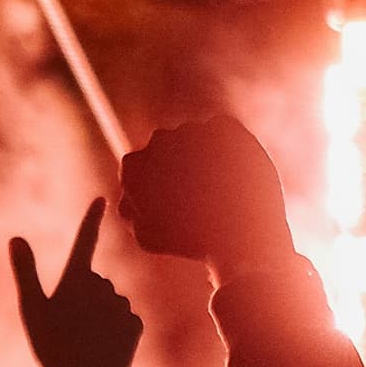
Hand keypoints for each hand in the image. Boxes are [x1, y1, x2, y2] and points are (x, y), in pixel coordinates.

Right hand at [11, 198, 141, 366]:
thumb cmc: (53, 347)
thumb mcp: (32, 308)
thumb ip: (26, 271)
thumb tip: (16, 238)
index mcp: (77, 278)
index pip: (85, 240)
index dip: (91, 219)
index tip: (101, 199)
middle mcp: (103, 286)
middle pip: (93, 283)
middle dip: (84, 298)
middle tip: (68, 327)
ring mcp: (122, 305)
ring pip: (110, 303)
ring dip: (100, 316)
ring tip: (85, 342)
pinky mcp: (136, 324)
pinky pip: (125, 321)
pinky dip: (116, 331)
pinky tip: (104, 348)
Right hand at [118, 116, 292, 280]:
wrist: (240, 233)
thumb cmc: (190, 241)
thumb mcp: (148, 237)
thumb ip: (132, 215)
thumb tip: (126, 201)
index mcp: (133, 165)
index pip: (138, 168)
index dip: (155, 185)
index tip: (172, 201)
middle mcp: (158, 139)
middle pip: (166, 149)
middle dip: (178, 165)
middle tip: (198, 194)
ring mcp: (191, 128)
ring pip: (195, 139)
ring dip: (203, 156)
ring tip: (220, 187)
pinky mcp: (224, 125)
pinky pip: (224, 131)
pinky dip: (229, 147)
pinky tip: (235, 172)